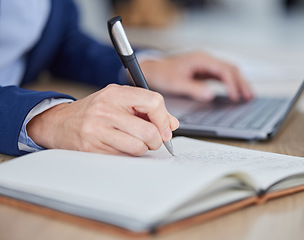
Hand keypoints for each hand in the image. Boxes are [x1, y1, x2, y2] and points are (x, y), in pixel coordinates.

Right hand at [27, 84, 178, 155]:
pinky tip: (121, 147)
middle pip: (149, 130)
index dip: (164, 118)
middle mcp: (106, 109)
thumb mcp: (120, 101)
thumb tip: (173, 124)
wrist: (60, 123)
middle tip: (154, 140)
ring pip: (138, 147)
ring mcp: (97, 130)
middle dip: (157, 140)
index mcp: (116, 93)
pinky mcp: (92, 148)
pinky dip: (129, 154)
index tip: (166, 129)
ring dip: (143, 148)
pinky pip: (124, 156)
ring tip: (136, 142)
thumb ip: (148, 109)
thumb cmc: (94, 111)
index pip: (153, 102)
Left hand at [140, 51, 252, 101]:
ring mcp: (206, 65)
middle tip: (249, 97)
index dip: (231, 84)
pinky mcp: (204, 72)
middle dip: (241, 83)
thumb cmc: (162, 74)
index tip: (235, 97)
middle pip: (230, 69)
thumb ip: (193, 89)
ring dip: (239, 83)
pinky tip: (235, 93)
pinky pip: (222, 76)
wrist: (152, 70)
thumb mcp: (175, 83)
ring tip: (248, 96)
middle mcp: (206, 60)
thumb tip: (211, 95)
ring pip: (229, 72)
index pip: (223, 70)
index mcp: (201, 59)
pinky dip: (231, 84)